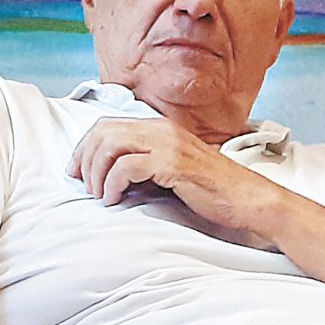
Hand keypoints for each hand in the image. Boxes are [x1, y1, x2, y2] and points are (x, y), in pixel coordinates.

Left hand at [68, 117, 284, 237]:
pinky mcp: (173, 164)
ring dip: (96, 174)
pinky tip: (115, 200)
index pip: (108, 125)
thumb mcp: (174, 171)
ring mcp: (169, 145)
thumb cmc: (213, 191)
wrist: (249, 199)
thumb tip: (111, 175)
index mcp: (162, 128)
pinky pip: (126, 167)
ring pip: (110, 146)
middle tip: (85, 186)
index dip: (84, 147)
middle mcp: (163, 130)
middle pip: (103, 132)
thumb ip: (147, 164)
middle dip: (84, 160)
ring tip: (102, 195)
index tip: (76, 172)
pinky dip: (112, 185)